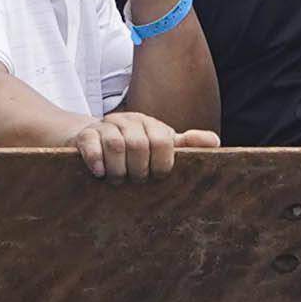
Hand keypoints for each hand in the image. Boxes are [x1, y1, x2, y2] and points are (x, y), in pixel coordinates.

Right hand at [76, 111, 214, 180]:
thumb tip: (216, 142)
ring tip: (119, 180)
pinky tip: (100, 173)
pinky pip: (91, 145)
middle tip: (136, 180)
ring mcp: (105, 126)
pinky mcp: (84, 135)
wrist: (92, 136)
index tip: (157, 177)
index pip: (163, 141)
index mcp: (151, 124)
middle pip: (139, 145)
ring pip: (116, 145)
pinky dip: (97, 161)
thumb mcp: (161, 142)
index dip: (162, 164)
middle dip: (139, 169)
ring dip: (119, 170)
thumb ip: (186, 143)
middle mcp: (129, 121)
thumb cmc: (134, 144)